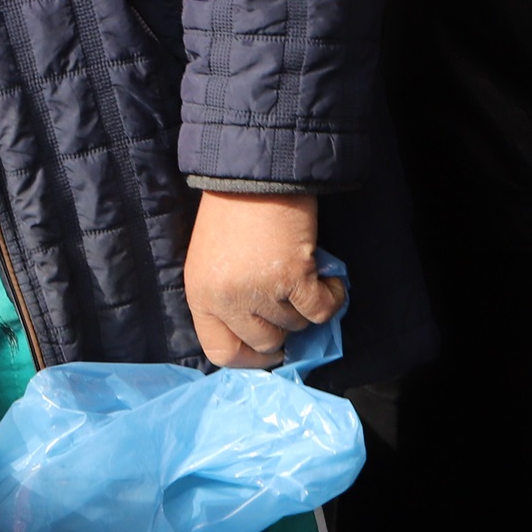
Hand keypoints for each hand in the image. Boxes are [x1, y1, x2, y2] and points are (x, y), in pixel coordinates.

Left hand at [184, 191, 340, 365]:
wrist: (252, 173)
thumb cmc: (231, 214)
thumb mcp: (214, 263)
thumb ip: (230, 301)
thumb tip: (267, 342)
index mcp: (200, 295)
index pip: (221, 352)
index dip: (250, 358)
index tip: (269, 349)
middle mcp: (225, 298)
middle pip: (265, 344)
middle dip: (283, 326)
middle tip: (289, 299)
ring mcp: (259, 290)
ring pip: (296, 325)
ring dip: (303, 303)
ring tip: (297, 271)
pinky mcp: (292, 277)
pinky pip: (322, 310)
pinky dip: (331, 297)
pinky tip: (326, 278)